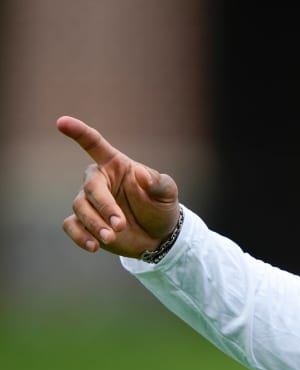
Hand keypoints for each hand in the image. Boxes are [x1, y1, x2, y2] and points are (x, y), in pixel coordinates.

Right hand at [57, 116, 180, 257]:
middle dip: (103, 207)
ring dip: (95, 224)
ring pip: (80, 208)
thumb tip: (140, 174)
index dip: (79, 133)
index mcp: (116, 165)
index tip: (62, 122)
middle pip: (90, 188)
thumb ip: (157, 182)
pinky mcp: (84, 223)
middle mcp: (99, 181)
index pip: (95, 145)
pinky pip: (71, 226)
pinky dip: (80, 236)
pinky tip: (94, 246)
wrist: (159, 237)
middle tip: (120, 225)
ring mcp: (89, 202)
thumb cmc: (161, 207)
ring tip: (112, 238)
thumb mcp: (168, 193)